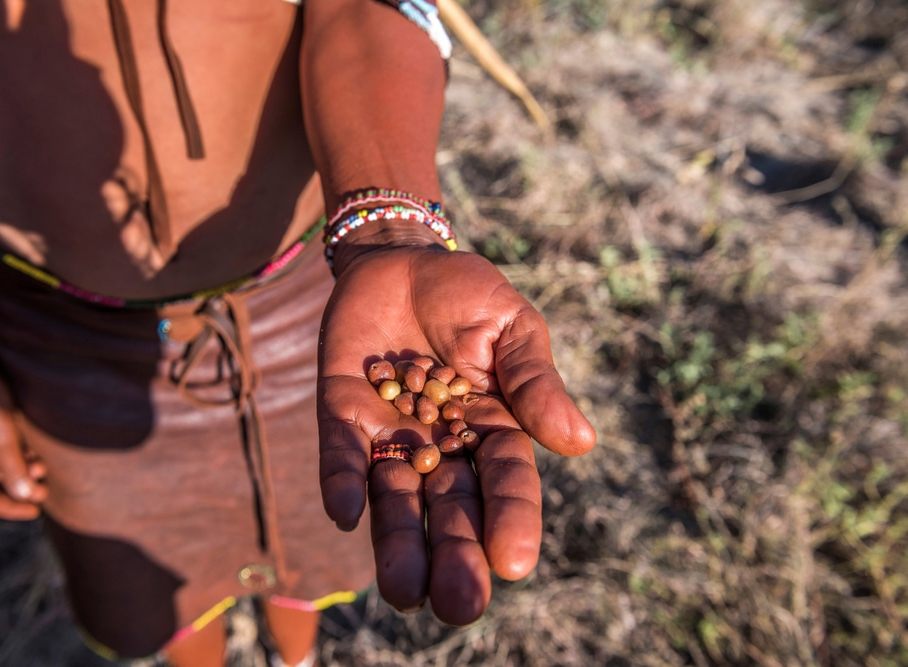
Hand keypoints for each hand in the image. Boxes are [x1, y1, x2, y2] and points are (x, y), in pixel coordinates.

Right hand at [0, 348, 45, 520]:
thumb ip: (15, 472)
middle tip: (46, 487)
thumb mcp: (4, 440)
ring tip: (42, 465)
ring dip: (18, 471)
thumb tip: (25, 497)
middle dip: (19, 488)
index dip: (14, 509)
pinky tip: (31, 452)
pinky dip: (11, 457)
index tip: (38, 511)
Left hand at [317, 243, 594, 624]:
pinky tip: (346, 513)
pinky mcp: (342, 415)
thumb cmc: (468, 297)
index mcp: (493, 429)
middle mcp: (441, 444)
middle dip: (454, 555)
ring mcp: (390, 434)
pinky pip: (341, 456)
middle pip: (449, 508)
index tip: (513, 562)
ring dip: (397, 544)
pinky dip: (343, 483)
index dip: (510, 520)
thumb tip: (580, 442)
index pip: (505, 483)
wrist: (401, 262)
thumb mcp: (512, 329)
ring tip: (404, 593)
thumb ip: (534, 383)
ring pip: (394, 500)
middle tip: (459, 604)